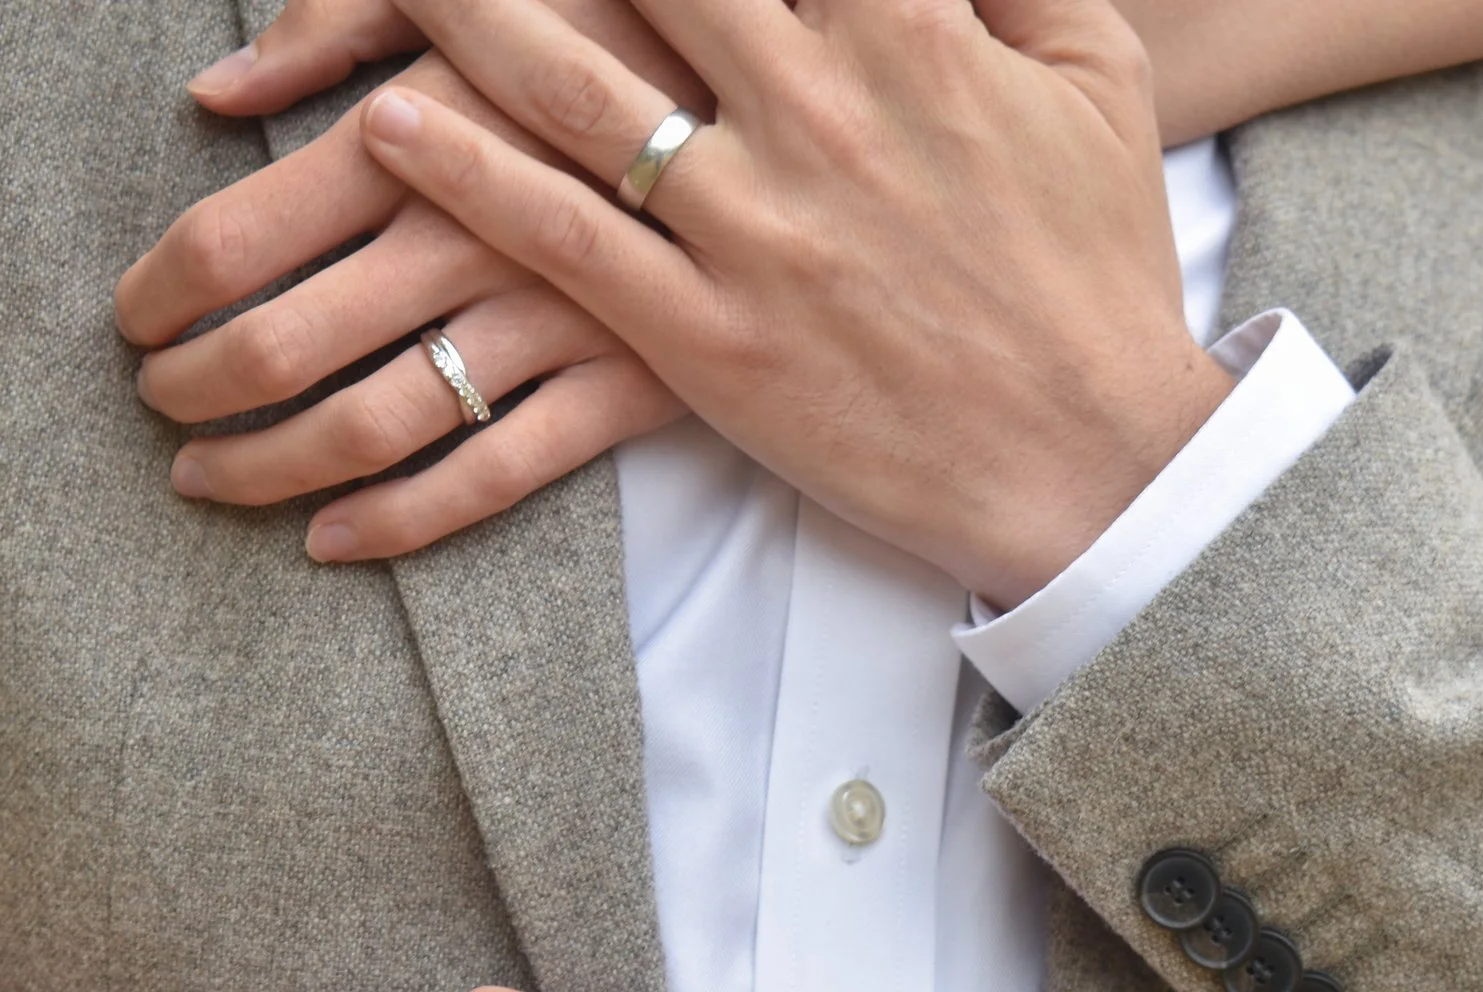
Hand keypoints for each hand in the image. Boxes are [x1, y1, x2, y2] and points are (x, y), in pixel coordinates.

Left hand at [114, 0, 700, 561]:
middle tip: (156, 403)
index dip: (161, 289)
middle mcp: (466, 240)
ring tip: (212, 477)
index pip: (235, 235)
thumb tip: (217, 93)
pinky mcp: (624, 385)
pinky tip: (333, 539)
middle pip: (281, 345)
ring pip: (370, 428)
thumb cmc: (624, 17)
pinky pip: (491, 477)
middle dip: (194, 390)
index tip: (131, 316)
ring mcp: (548, 323)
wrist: (803, 96)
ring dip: (268, 466)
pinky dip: (398, 523)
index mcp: (418, 134)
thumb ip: (335, 20)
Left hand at [352, 0, 1235, 607]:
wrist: (1092, 456)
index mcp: (910, 34)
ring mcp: (755, 230)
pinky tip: (389, 124)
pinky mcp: (709, 341)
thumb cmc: (1092, 270)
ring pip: (571, 92)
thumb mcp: (1091, 79)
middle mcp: (816, 112)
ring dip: (461, 16)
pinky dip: (469, 177)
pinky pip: (565, 243)